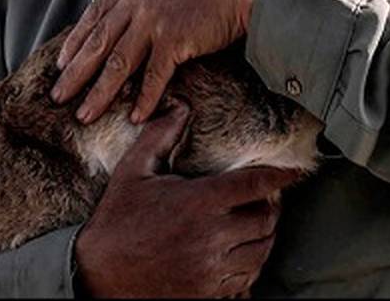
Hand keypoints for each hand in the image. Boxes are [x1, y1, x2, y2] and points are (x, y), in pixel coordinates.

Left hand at [51, 0, 275, 123]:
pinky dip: (143, 99)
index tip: (61, 65)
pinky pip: (153, 76)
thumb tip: (128, 16)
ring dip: (99, 94)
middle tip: (57, 97)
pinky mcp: (174, 39)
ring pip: (117, 64)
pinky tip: (135, 117)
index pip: (93, 17)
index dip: (74, 44)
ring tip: (84, 116)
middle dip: (75, 74)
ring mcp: (153, 19)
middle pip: (97, 43)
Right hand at [75, 102, 300, 297]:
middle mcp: (211, 236)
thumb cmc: (115, 223)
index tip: (292, 171)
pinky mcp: (207, 293)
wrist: (96, 276)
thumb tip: (179, 107)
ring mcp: (211, 269)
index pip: (255, 185)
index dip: (279, 176)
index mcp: (198, 202)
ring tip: (255, 226)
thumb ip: (158, 136)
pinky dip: (249, 266)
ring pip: (260, 252)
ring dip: (263, 237)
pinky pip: (245, 280)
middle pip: (265, 220)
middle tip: (264, 199)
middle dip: (270, 207)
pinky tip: (239, 254)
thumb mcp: (132, 172)